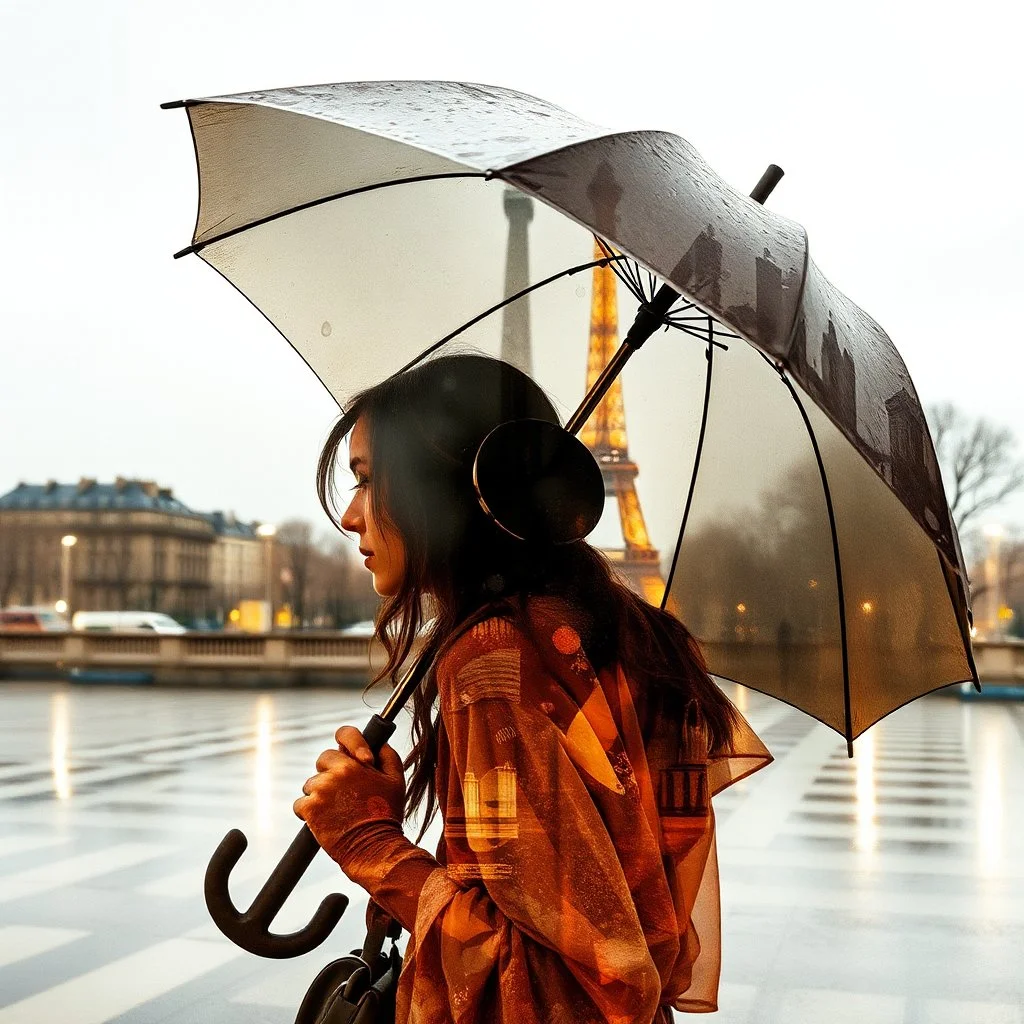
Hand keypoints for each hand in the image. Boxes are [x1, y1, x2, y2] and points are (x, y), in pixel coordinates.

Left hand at [294, 725, 406, 865]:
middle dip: (331, 773)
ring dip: (320, 794)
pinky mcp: (309, 809)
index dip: (348, 744)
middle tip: (344, 791)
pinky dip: (308, 812)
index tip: (355, 759)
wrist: (373, 848)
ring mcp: (320, 790)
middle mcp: (336, 772)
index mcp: (356, 762)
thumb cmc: (386, 815)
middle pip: (324, 761)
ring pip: (311, 784)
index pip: (344, 734)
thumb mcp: (397, 780)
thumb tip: (378, 744)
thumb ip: (388, 755)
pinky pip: (301, 804)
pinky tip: (324, 820)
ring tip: (337, 810)